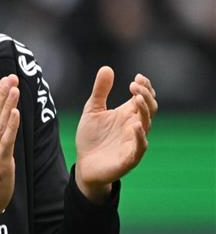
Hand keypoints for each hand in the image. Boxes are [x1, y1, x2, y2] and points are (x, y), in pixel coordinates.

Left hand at [75, 67, 156, 201]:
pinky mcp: (129, 158)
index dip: (145, 87)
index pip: (144, 98)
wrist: (84, 165)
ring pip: (147, 126)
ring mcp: (133, 142)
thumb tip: (107, 68)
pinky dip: (140, 137)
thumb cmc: (92, 137)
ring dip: (144, 112)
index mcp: (128, 114)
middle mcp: (134, 127)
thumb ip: (100, 91)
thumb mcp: (93, 110)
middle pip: (149, 109)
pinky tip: (135, 126)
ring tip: (136, 99)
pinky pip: (139, 147)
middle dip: (145, 96)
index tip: (137, 77)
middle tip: (134, 86)